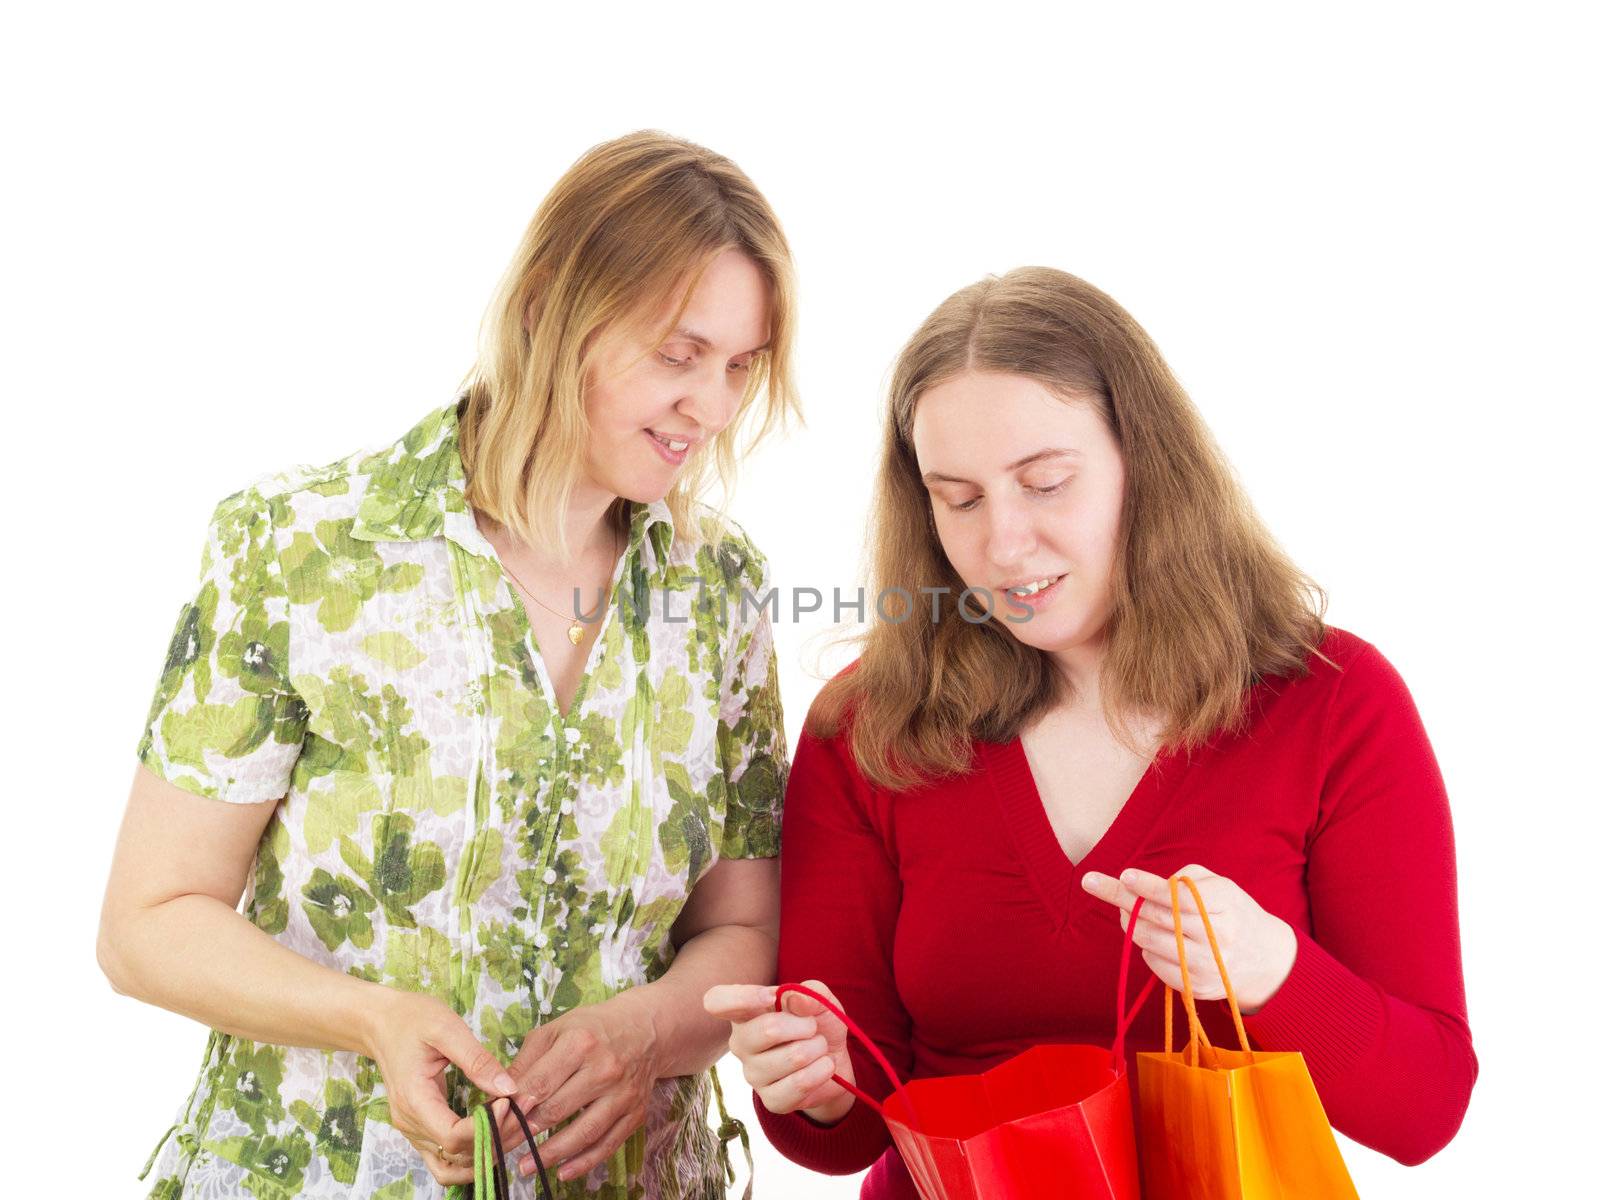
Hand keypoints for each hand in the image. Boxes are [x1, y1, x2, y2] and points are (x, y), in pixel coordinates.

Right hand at [360, 989, 518, 1185]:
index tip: (510, 1102)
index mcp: (413, 1099)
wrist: (382, 1022)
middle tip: (522, 1111)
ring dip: (484, 1156)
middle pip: (456, 1154)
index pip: (452, 1136)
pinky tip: (493, 1136)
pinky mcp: (419, 1128)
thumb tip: (508, 1089)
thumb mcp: (447, 1029)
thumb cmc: (413, 1019)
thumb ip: (477, 1060)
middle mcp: (409, 1123)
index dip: (486, 1127)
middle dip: (494, 1139)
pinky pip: (444, 1159)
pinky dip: (470, 1156)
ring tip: (512, 1127)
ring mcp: (412, 1130)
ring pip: (451, 1166)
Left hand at [506, 990, 661, 1182]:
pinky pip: (608, 1144)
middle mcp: (604, 1068)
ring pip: (583, 1132)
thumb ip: (526, 1062)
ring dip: (551, 1154)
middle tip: (500, 1148)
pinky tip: (563, 1172)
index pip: (539, 1083)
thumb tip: (498, 1095)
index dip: (514, 1108)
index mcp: (580, 1042)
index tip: (493, 1125)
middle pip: (557, 1109)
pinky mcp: (636, 1112)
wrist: (644, 1029)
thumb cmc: (592, 1028)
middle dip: (524, 1133)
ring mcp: (623, 1093)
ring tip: (524, 1166)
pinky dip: (585, 1162)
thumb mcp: (556, 1030)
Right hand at [703, 980, 854, 1125]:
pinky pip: (801, 1084)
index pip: (717, 1001)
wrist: (834, 1060)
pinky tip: (823, 1067)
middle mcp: (741, 1043)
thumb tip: (794, 999)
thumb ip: (810, 993)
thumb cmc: (818, 1022)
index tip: (772, 997)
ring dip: (818, 1048)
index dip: (742, 998)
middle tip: (813, 1027)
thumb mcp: (819, 999)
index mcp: (744, 1012)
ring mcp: (752, 1074)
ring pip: (793, 1057)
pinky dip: (822, 1071)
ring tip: (819, 1047)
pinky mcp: (771, 1100)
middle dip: (805, 1025)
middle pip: (768, 1030)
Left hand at [1080, 864, 1297, 1013]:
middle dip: (1123, 899)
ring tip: (1126, 910)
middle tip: (1102, 886)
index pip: (1178, 895)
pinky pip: (1153, 963)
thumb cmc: (1231, 912)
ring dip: (1129, 922)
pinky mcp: (1196, 986)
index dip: (1148, 886)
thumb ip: (1185, 879)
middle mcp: (1218, 935)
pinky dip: (1145, 947)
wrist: (1264, 959)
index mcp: (1225, 903)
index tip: (1125, 876)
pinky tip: (1150, 937)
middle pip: (1158, 917)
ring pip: (1149, 941)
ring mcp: (1207, 964)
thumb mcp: (1219, 885)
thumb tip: (1144, 887)